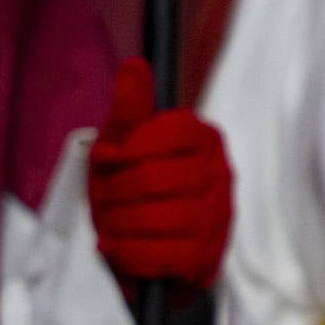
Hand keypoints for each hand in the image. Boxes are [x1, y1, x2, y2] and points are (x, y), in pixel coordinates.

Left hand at [87, 56, 231, 303]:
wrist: (141, 255)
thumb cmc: (130, 193)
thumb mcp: (120, 147)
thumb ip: (128, 110)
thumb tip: (134, 65)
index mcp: (204, 139)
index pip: (171, 131)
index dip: (129, 149)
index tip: (112, 161)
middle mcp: (219, 175)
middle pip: (153, 178)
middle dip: (114, 193)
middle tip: (104, 200)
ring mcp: (217, 219)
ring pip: (154, 218)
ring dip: (117, 225)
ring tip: (111, 225)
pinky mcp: (206, 259)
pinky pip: (159, 254)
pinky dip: (127, 252)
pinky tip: (120, 247)